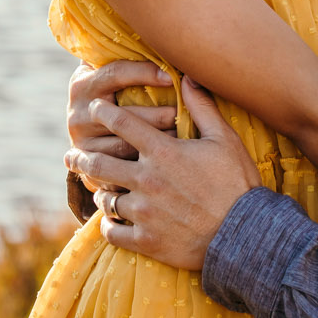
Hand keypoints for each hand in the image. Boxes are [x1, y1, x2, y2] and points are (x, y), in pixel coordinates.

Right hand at [65, 61, 178, 192]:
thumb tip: (161, 30)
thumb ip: (123, 58)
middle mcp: (78, 111)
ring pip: (126, 143)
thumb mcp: (109, 78)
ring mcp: (82, 140)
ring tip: (184, 138)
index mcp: (83, 83)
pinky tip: (169, 160)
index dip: (144, 72)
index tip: (173, 76)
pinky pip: (123, 165)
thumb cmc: (110, 97)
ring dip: (157, 141)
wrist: (88, 141)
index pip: (115, 73)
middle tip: (184, 114)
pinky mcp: (90, 165)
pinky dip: (146, 162)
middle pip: (124, 114)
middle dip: (157, 114)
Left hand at [65, 79, 259, 271]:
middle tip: (72, 155)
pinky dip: (109, 226)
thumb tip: (188, 77)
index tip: (96, 108)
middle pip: (100, 163)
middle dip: (82, 157)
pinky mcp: (146, 240)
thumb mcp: (225, 140)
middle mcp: (146, 179)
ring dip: (100, 193)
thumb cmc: (237, 183)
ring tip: (98, 192)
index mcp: (163, 152)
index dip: (105, 112)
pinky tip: (110, 223)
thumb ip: (202, 108)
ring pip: (106, 199)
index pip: (122, 123)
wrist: (245, 235)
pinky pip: (113, 232)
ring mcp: (144, 212)